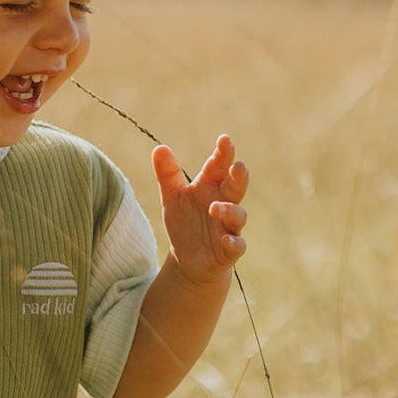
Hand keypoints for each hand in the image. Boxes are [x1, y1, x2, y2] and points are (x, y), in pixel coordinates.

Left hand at [152, 134, 248, 285]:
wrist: (187, 257)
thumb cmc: (184, 221)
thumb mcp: (172, 197)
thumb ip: (167, 174)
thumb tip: (159, 147)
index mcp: (210, 186)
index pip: (218, 166)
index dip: (223, 153)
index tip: (224, 140)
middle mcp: (224, 202)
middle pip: (236, 186)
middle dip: (238, 176)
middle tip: (237, 165)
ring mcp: (229, 226)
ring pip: (238, 215)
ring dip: (229, 210)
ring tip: (215, 208)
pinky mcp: (230, 248)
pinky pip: (237, 245)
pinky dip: (233, 242)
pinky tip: (226, 240)